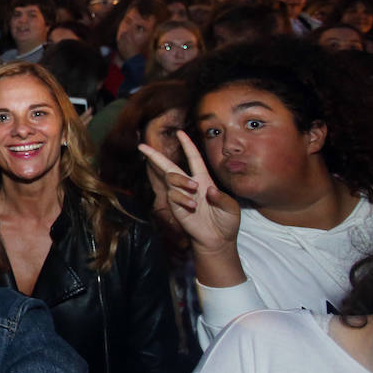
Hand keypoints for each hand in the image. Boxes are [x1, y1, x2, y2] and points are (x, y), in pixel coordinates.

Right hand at [138, 131, 240, 260]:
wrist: (217, 240)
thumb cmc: (226, 222)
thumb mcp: (231, 208)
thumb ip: (222, 198)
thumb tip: (207, 189)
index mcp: (203, 180)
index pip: (193, 159)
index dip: (187, 145)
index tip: (179, 133)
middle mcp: (189, 185)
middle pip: (169, 166)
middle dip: (155, 156)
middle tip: (142, 146)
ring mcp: (181, 196)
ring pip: (171, 178)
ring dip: (181, 181)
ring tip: (194, 193)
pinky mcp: (175, 207)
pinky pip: (173, 196)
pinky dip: (182, 198)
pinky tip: (192, 206)